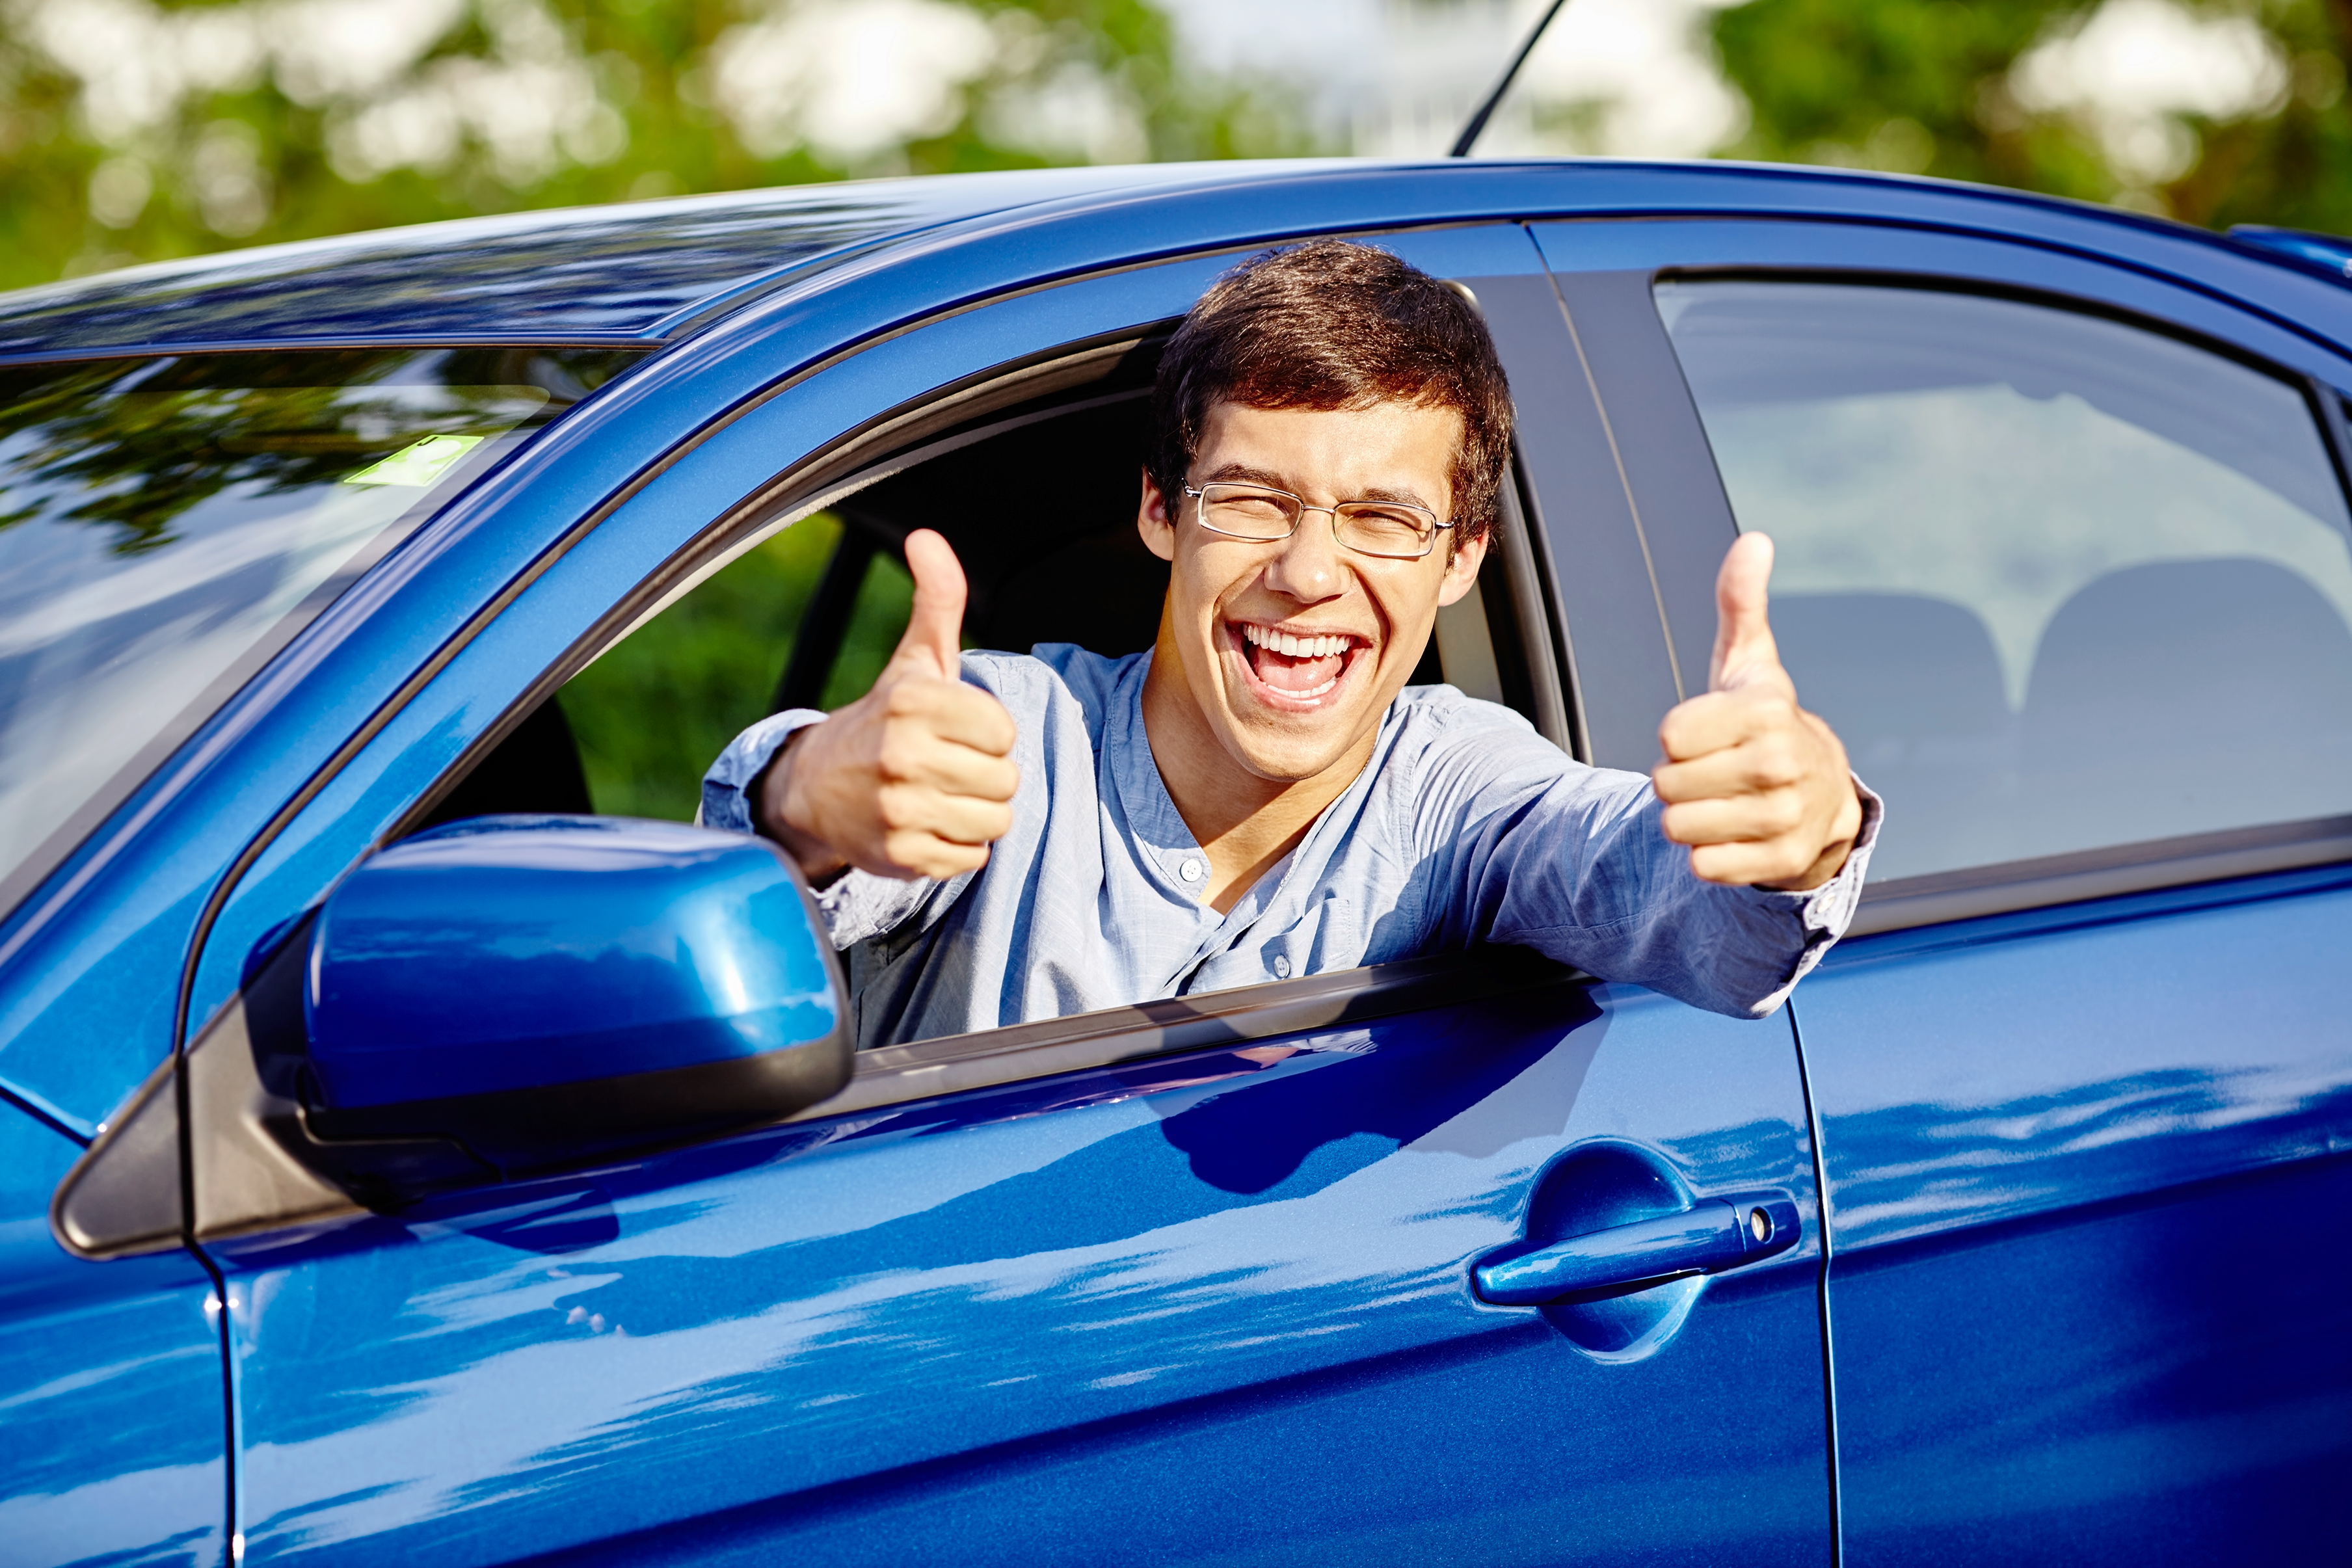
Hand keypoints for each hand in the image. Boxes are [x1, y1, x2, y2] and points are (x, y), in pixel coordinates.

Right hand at [757, 529, 1018, 881]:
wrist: (813, 789)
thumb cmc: (882, 719)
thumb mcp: (913, 660)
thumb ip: (937, 600)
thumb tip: (926, 538)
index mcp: (914, 703)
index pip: (1003, 731)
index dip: (987, 733)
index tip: (955, 730)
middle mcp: (902, 755)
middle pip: (1005, 780)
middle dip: (985, 775)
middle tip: (947, 766)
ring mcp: (899, 810)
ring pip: (995, 821)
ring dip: (976, 813)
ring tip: (940, 795)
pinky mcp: (900, 857)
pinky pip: (972, 858)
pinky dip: (958, 847)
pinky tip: (927, 825)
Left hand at [1652, 533, 1862, 890]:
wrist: (1822, 797)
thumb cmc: (1766, 723)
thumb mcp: (1751, 662)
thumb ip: (1741, 602)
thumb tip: (1754, 541)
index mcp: (1766, 711)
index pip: (1669, 734)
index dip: (1676, 736)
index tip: (1708, 733)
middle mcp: (1779, 763)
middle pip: (1665, 784)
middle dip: (1677, 780)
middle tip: (1714, 770)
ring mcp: (1783, 816)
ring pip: (1677, 828)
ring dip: (1687, 818)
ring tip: (1723, 801)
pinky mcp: (1781, 861)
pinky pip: (1702, 867)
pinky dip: (1707, 856)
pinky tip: (1735, 834)